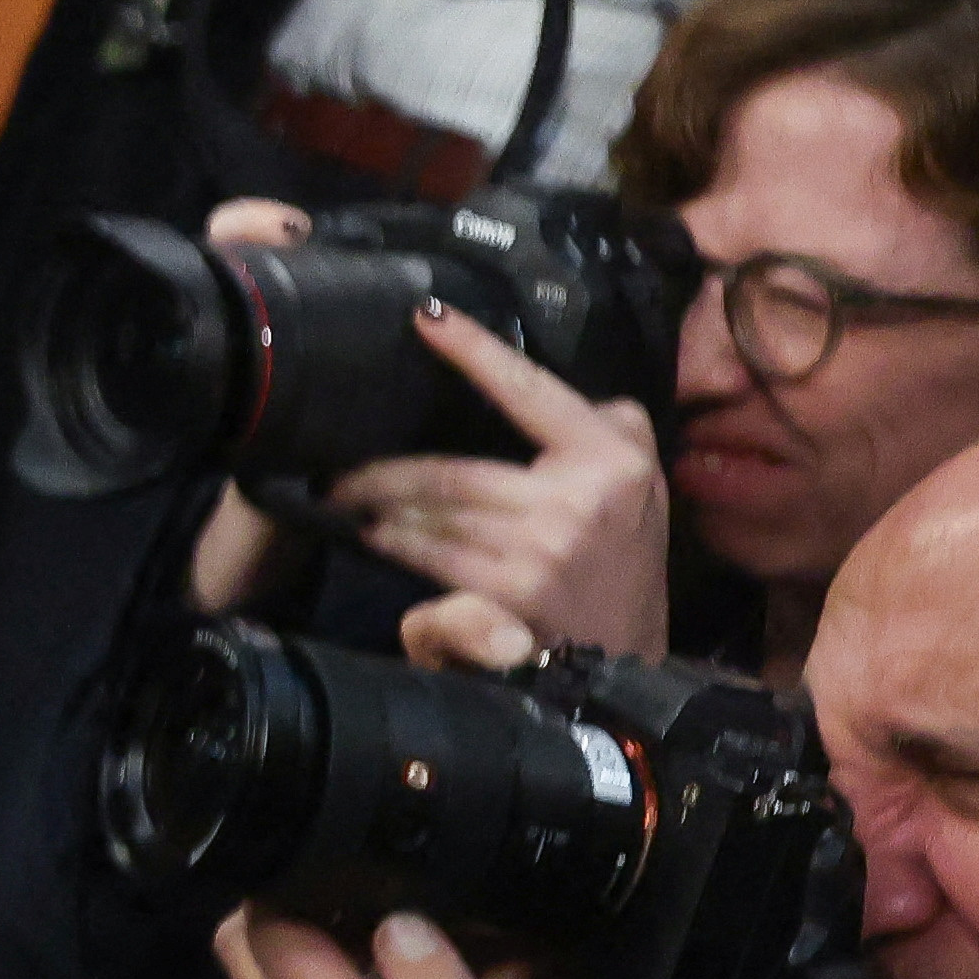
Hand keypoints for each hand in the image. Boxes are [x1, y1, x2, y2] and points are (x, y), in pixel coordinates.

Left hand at [319, 310, 677, 658]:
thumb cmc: (624, 562)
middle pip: (452, 471)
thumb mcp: (641, 484)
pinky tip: (371, 536)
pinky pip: (433, 562)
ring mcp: (541, 552)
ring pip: (434, 517)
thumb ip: (610, 426)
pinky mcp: (511, 597)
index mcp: (610, 458)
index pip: (528, 391)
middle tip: (337, 468)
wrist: (627, 661)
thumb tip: (562, 382)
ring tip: (343, 498)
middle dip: (383, 472)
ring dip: (379, 508)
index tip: (426, 317)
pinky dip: (396, 547)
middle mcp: (576, 501)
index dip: (474, 351)